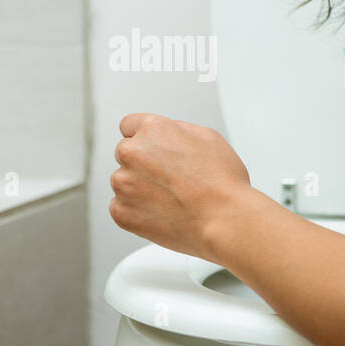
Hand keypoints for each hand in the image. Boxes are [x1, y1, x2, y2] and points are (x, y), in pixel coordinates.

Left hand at [109, 113, 251, 258]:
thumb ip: (178, 130)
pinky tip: (160, 212)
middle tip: (168, 179)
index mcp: (152, 129)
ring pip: (123, 182)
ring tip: (170, 198)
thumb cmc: (222, 182)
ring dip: (138, 188)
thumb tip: (169, 135)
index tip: (149, 149)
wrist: (223, 220)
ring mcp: (124, 183)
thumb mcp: (208, 137)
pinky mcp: (121, 211)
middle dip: (142, 164)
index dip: (144, 140)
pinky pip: (120, 207)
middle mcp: (132, 152)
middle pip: (126, 154)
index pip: (129, 126)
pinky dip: (136, 211)